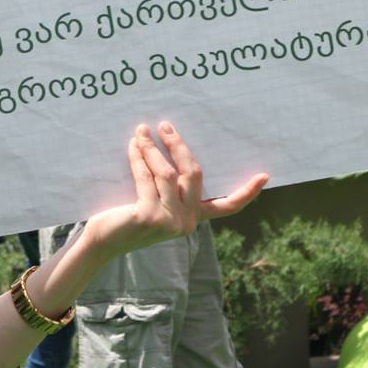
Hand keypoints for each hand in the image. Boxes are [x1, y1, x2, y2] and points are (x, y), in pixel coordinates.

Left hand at [85, 122, 266, 260]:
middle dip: (179, 146)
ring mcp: (171, 222)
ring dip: (153, 148)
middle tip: (165, 126)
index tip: (264, 176)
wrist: (103, 241)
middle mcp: (188, 222)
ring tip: (141, 132)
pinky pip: (148, 178)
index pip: (227, 207)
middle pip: (193, 174)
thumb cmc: (128, 216)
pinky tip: (133, 146)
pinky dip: (139, 158)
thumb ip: (170, 184)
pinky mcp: (151, 217)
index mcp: (194, 218)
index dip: (246, 192)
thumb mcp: (156, 200)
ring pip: (168, 173)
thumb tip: (171, 142)